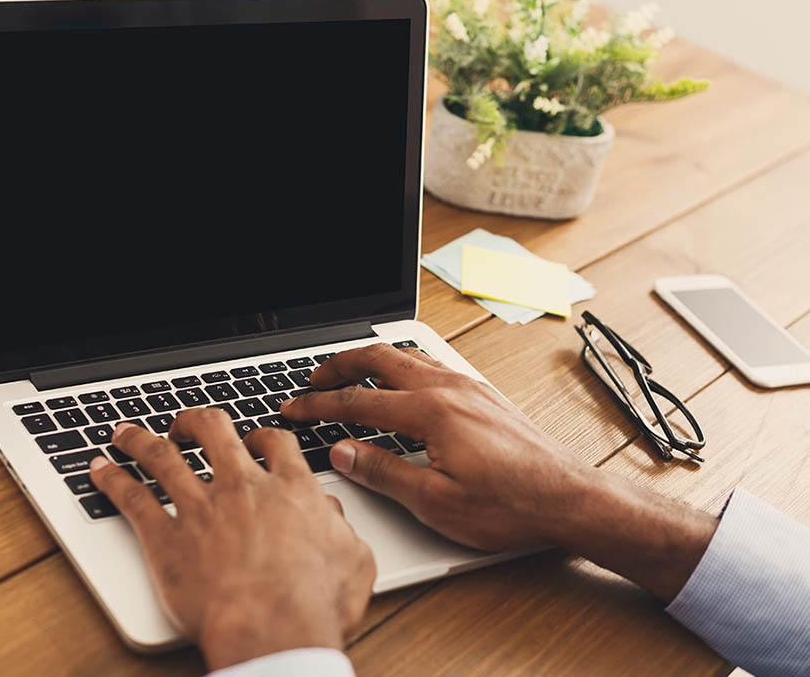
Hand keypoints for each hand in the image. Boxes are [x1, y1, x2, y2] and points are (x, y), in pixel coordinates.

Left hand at [88, 411, 374, 670]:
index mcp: (290, 488)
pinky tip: (100, 470)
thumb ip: (341, 529)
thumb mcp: (354, 560)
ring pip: (164, 457)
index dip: (261, 436)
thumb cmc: (316, 605)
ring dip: (142, 440)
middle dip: (197, 421)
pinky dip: (113, 480)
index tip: (254, 441)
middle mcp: (243, 488)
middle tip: (187, 425)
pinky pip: (133, 500)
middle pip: (214, 431)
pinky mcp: (167, 539)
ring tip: (126, 433)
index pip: (274, 442)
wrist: (274, 632)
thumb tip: (329, 514)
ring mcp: (201, 509)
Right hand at [281, 344, 717, 602]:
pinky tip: (400, 381)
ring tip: (349, 374)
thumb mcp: (435, 501)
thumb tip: (342, 453)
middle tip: (313, 379)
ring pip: (407, 356)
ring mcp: (468, 387)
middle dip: (339, 365)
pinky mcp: (482, 394)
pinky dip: (402, 366)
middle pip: (379, 359)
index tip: (294, 408)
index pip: (358, 401)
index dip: (318, 405)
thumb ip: (382, 471)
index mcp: (430, 411)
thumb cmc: (509, 505)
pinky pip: (431, 365)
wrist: (567, 498)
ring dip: (371, 361)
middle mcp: (449, 388)